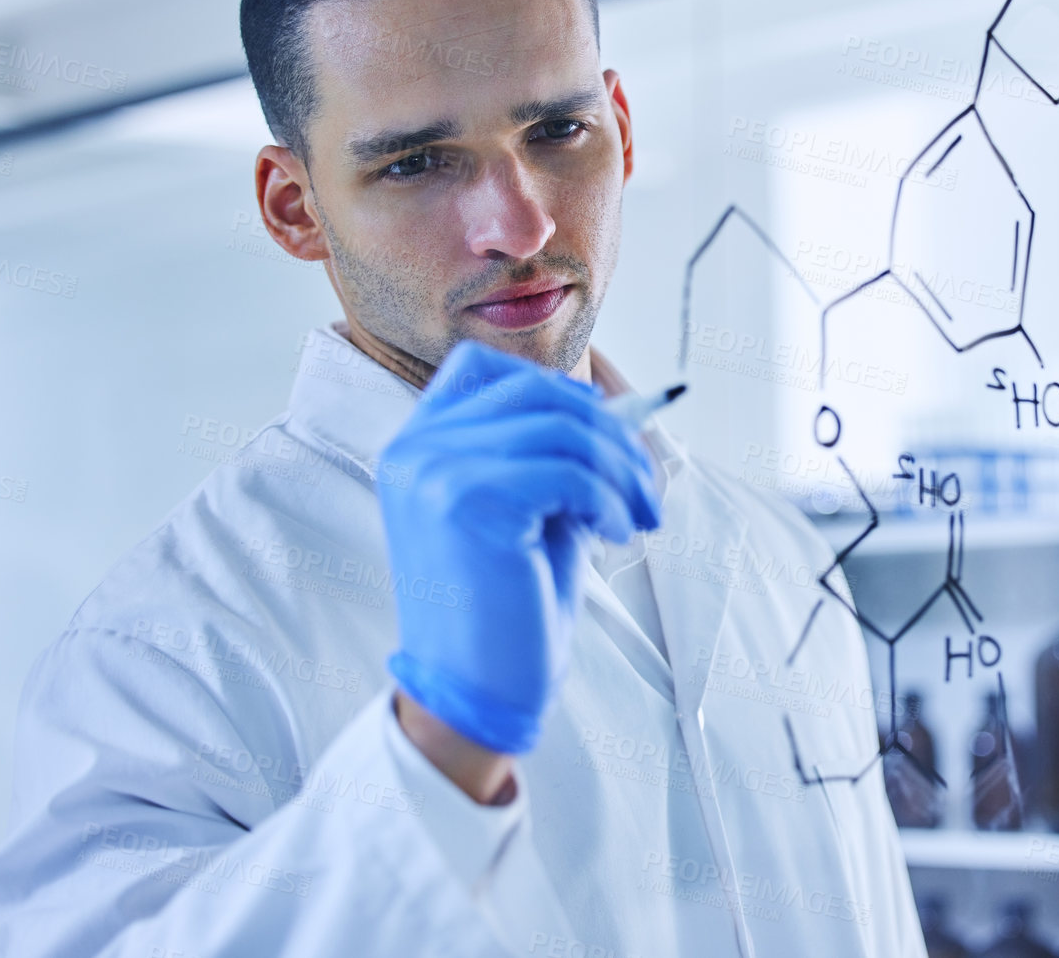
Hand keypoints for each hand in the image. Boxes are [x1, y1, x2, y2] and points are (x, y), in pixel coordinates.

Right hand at [379, 339, 660, 759]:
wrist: (475, 689)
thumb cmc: (507, 602)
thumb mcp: (528, 508)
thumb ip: (550, 454)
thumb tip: (623, 412)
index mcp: (416, 444)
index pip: (483, 369)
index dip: (554, 389)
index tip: (603, 431)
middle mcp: (415, 448)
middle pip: (534, 391)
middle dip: (607, 431)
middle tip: (643, 483)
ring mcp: (436, 471)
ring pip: (562, 430)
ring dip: (620, 470)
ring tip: (638, 513)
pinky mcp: (468, 502)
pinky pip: (569, 472)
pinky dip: (609, 498)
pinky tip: (616, 532)